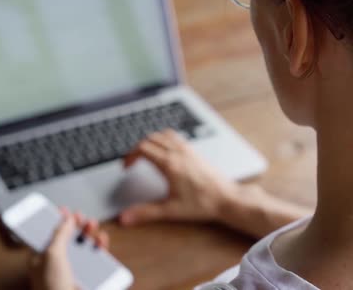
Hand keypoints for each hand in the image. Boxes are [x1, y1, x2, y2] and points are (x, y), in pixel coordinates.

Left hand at [28, 208, 109, 289]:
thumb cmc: (52, 289)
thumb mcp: (52, 254)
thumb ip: (59, 234)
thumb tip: (65, 219)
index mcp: (40, 258)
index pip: (46, 234)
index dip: (54, 221)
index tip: (62, 209)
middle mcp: (56, 264)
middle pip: (67, 238)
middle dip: (75, 225)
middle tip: (80, 217)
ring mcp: (73, 271)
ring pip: (83, 247)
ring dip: (88, 234)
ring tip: (92, 226)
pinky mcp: (88, 277)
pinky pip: (96, 259)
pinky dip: (99, 248)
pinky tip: (100, 241)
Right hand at [119, 130, 237, 225]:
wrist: (227, 198)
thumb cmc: (202, 204)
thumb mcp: (171, 210)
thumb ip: (146, 213)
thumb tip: (125, 218)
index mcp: (169, 163)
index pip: (142, 148)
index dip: (129, 156)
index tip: (126, 167)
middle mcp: (178, 152)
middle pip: (150, 138)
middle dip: (137, 148)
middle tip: (132, 162)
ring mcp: (187, 150)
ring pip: (163, 134)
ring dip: (151, 141)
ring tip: (146, 156)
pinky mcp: (195, 152)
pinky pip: (175, 137)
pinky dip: (164, 140)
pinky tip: (165, 154)